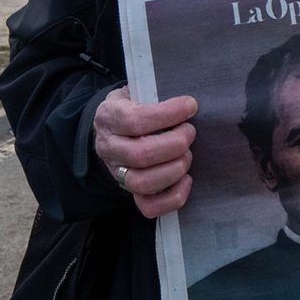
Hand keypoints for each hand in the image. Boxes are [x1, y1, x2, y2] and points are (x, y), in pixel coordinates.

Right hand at [93, 88, 197, 218]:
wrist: (113, 128)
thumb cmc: (134, 106)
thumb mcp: (137, 91)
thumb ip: (155, 94)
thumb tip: (189, 103)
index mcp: (108, 117)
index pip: (134, 120)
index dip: (167, 114)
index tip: (190, 106)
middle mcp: (109, 148)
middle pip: (140, 155)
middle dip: (175, 144)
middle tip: (189, 132)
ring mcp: (118, 173)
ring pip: (143, 183)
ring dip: (175, 169)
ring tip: (187, 154)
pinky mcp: (131, 193)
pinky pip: (149, 208)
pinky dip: (174, 196)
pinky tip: (186, 179)